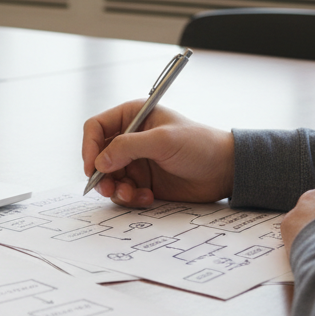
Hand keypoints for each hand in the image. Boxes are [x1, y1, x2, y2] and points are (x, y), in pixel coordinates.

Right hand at [82, 101, 234, 206]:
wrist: (225, 170)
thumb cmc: (200, 145)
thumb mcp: (163, 141)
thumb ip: (128, 147)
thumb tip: (100, 162)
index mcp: (132, 117)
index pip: (96, 128)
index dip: (89, 147)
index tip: (92, 167)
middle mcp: (130, 138)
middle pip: (98, 156)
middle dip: (100, 175)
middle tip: (107, 189)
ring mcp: (136, 161)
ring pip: (108, 178)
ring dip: (115, 189)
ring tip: (132, 194)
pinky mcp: (143, 182)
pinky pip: (123, 192)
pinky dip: (130, 198)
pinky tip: (148, 197)